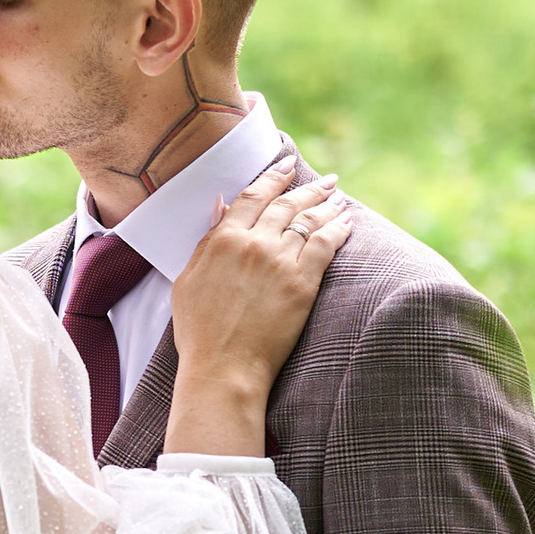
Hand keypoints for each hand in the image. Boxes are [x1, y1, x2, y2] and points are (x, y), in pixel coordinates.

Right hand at [165, 165, 350, 442]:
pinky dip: (338, 228)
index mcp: (223, 240)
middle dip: (308, 187)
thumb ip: (207, 240)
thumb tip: (222, 206)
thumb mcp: (188, 280)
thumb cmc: (199, 331)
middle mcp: (254, 243)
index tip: (286, 165)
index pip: (253, 195)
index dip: (273, 176)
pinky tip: (346, 221)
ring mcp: (280, 261)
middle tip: (326, 180)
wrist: (223, 368)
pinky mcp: (303, 283)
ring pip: (309, 220)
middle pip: (286, 203)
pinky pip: (326, 244)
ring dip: (326, 203)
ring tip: (338, 195)